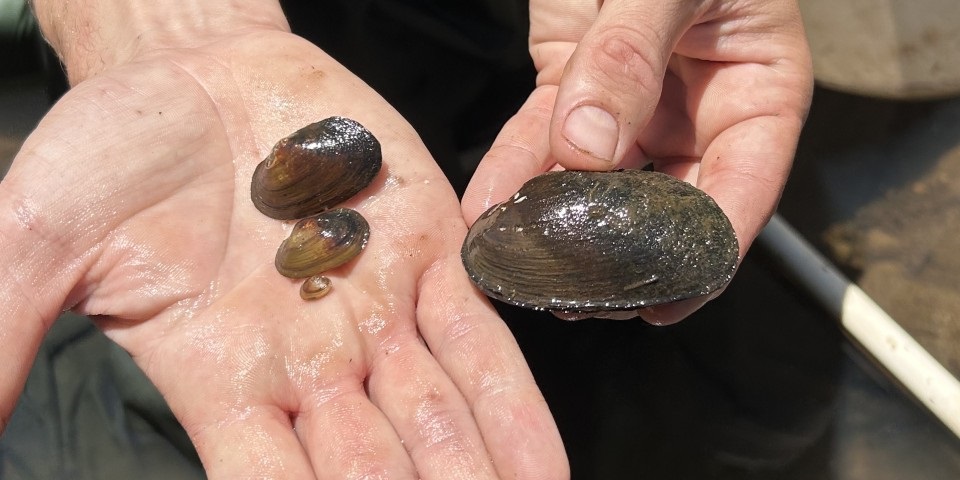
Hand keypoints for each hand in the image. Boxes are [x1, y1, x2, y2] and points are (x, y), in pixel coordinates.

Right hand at [0, 25, 565, 479]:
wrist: (198, 70)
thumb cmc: (118, 155)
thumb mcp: (38, 234)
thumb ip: (6, 322)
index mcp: (225, 382)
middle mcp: (312, 368)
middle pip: (376, 475)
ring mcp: (377, 314)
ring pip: (439, 422)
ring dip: (480, 478)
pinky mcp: (428, 256)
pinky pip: (479, 342)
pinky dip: (513, 405)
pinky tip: (546, 466)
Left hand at [463, 0, 812, 323]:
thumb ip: (630, 57)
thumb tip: (589, 149)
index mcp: (757, 93)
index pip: (740, 191)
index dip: (703, 255)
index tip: (662, 300)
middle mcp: (698, 112)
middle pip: (664, 204)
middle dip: (618, 255)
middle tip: (579, 297)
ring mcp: (634, 106)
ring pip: (596, 183)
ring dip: (557, 227)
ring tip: (525, 269)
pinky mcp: (574, 90)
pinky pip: (542, 140)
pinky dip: (514, 173)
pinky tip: (489, 208)